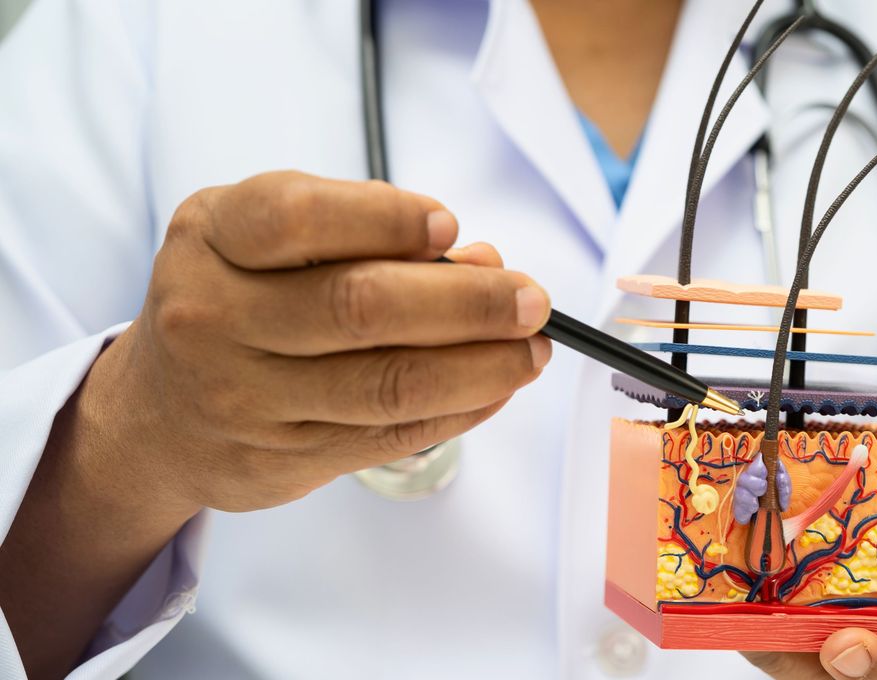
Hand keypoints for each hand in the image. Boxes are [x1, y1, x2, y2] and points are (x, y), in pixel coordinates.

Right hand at [0, 170, 551, 678]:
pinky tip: (497, 385)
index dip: (385, 219)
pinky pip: (393, 433)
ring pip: (388, 383)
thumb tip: (480, 258)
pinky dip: (462, 407)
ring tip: (532, 348)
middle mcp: (215, 317)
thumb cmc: (231, 301)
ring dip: (482, 365)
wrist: (155, 419)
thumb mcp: (260, 238)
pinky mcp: (282, 461)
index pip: (298, 218)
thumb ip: (359, 233)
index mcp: (210, 237)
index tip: (450, 225)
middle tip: (530, 299)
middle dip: (468, 302)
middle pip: (360, 307)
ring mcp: (246, 398)